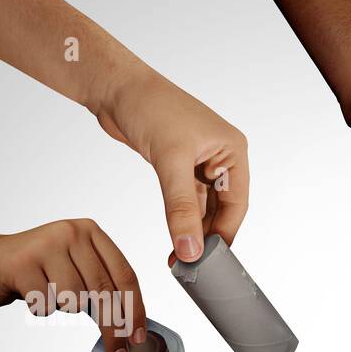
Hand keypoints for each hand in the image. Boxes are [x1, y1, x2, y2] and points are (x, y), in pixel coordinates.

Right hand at [0, 219, 147, 351]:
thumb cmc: (36, 271)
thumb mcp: (75, 269)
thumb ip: (102, 286)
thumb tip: (132, 326)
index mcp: (91, 232)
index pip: (125, 275)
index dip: (136, 310)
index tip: (139, 337)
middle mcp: (72, 233)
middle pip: (105, 292)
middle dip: (114, 329)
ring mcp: (46, 245)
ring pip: (75, 300)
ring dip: (64, 309)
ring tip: (48, 294)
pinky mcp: (22, 263)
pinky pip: (46, 305)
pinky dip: (40, 308)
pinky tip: (29, 293)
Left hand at [94, 69, 248, 262]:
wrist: (113, 86)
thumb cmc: (149, 106)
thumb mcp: (169, 161)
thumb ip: (181, 208)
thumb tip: (190, 249)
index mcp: (233, 151)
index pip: (237, 205)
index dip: (224, 234)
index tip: (209, 262)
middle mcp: (221, 158)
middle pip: (223, 211)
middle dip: (207, 237)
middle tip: (193, 264)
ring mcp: (201, 164)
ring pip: (204, 209)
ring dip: (193, 232)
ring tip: (181, 257)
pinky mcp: (180, 168)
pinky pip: (187, 203)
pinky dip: (181, 221)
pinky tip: (174, 239)